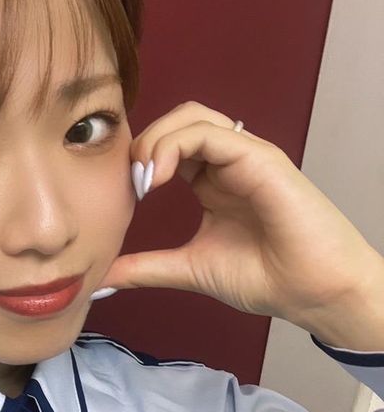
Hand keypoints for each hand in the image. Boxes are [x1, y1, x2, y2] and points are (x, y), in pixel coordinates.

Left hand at [95, 100, 381, 330]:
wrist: (312, 293)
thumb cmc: (265, 278)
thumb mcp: (188, 269)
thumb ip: (145, 268)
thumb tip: (100, 278)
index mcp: (211, 181)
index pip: (166, 146)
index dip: (137, 162)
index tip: (122, 199)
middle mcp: (228, 162)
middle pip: (175, 121)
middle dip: (142, 143)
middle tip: (129, 184)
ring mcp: (245, 157)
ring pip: (191, 117)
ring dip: (156, 141)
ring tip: (143, 180)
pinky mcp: (260, 158)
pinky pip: (211, 133)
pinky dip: (176, 145)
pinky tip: (160, 178)